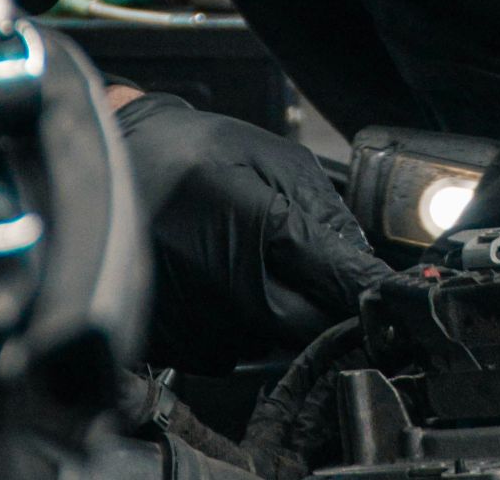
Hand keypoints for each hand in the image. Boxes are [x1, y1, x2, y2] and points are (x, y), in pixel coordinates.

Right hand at [113, 91, 392, 371]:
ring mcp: (197, 318)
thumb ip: (323, 206)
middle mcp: (225, 282)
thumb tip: (360, 258)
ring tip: (243, 258)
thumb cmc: (187, 152)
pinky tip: (216, 277)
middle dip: (323, 303)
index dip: (368, 288)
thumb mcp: (270, 155)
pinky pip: (231, 347)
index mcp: (255, 225)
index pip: (335, 278)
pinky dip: (237, 320)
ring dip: (276, 310)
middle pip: (309, 325)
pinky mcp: (174, 341)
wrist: (110, 166)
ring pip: (271, 339)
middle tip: (312, 271)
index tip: (389, 296)